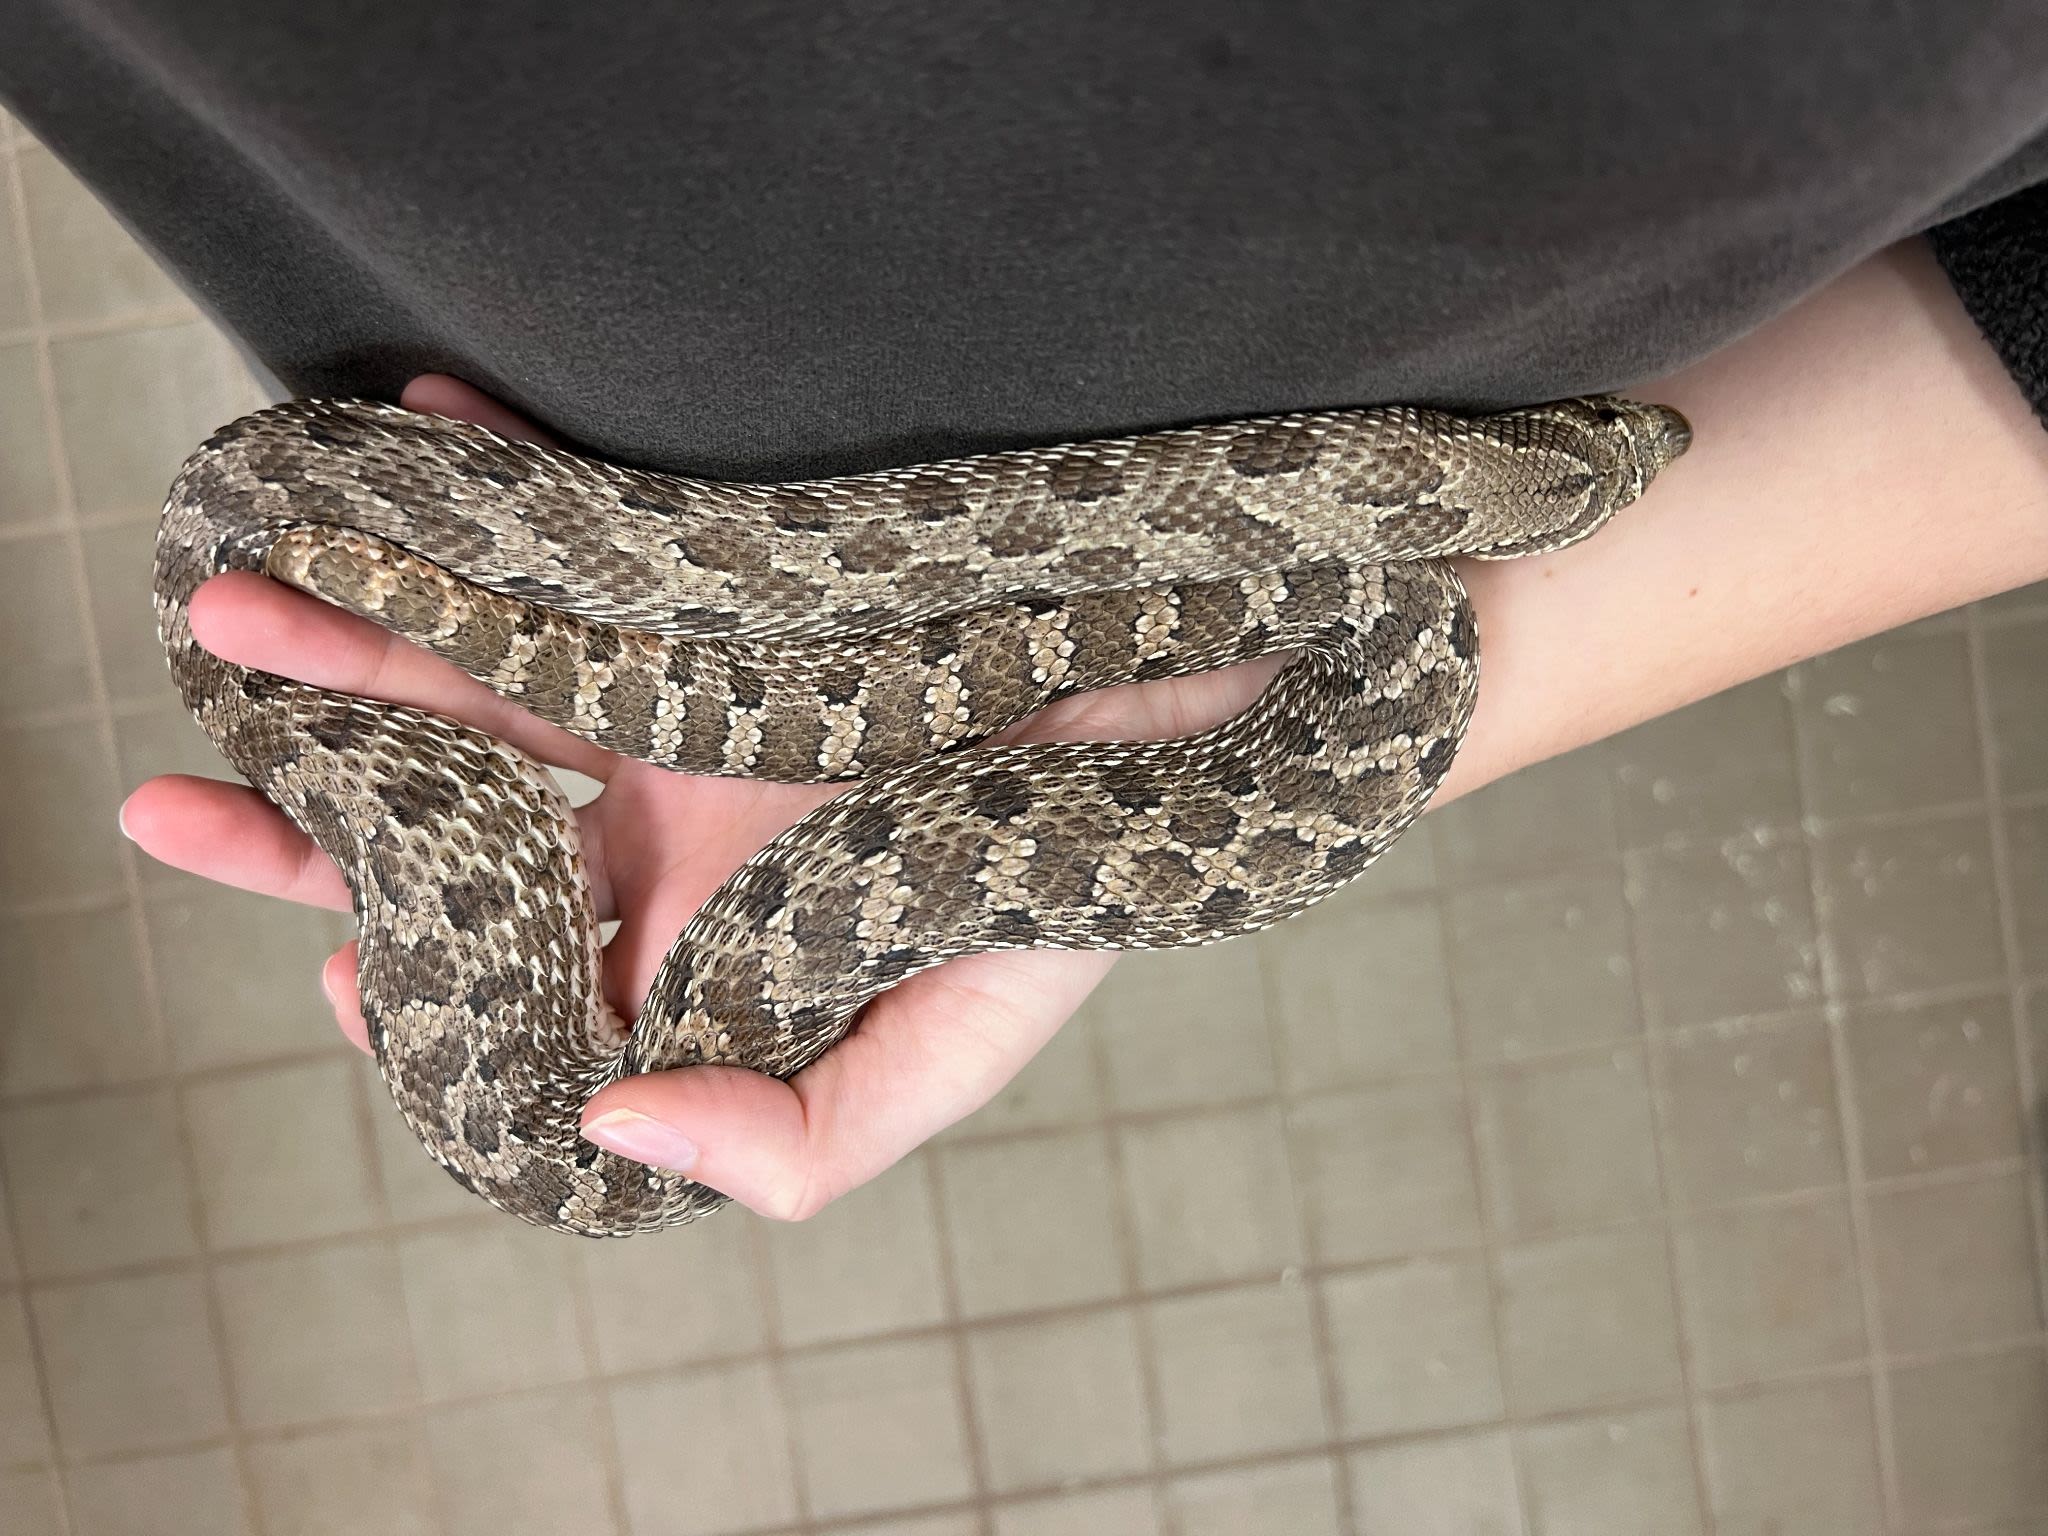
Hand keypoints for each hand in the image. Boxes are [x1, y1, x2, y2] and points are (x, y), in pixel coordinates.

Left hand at [122, 374, 1281, 1219]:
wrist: (1180, 693)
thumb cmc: (1065, 887)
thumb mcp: (944, 1051)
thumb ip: (798, 1144)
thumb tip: (603, 1133)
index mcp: (691, 943)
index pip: (514, 979)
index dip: (409, 978)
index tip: (347, 959)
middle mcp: (662, 818)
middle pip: (455, 821)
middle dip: (313, 816)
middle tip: (174, 812)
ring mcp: (671, 687)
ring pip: (481, 665)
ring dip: (357, 633)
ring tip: (230, 605)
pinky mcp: (704, 576)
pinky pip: (578, 524)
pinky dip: (496, 478)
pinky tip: (414, 430)